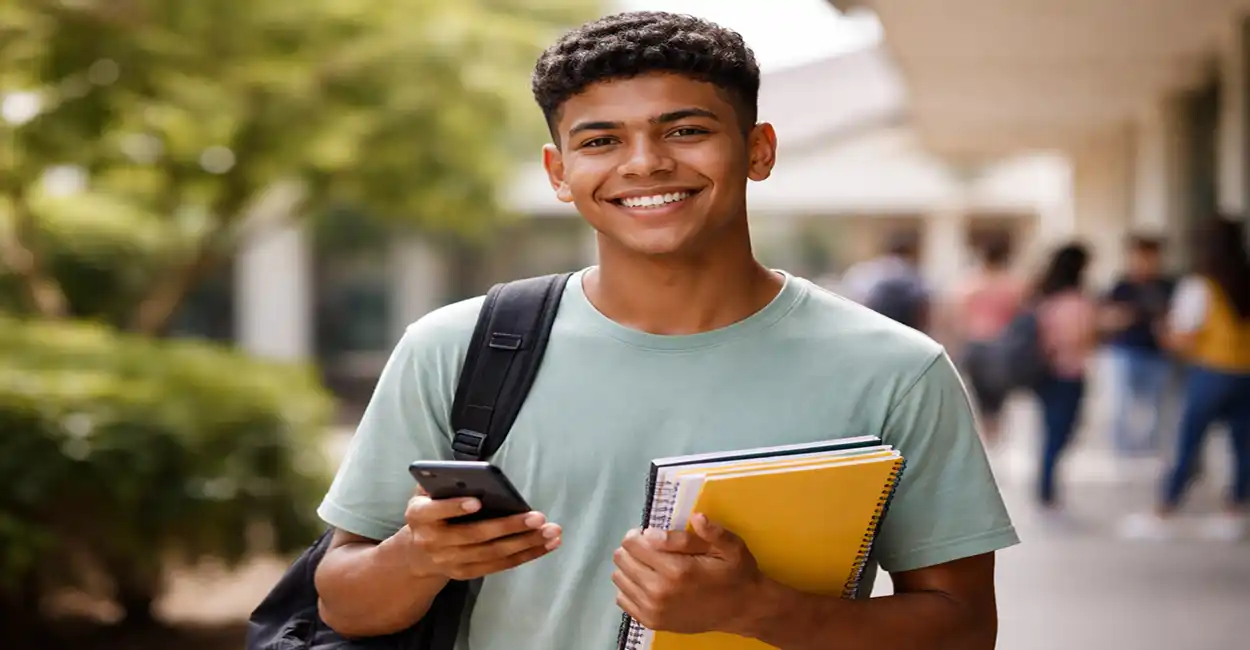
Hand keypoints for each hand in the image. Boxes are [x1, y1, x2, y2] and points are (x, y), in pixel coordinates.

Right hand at [402, 487, 561, 580]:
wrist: (417, 551)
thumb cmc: (431, 510)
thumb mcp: (425, 493)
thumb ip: (440, 481)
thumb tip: (465, 474)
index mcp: (419, 516)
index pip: (436, 512)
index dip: (455, 507)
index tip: (477, 501)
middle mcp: (432, 542)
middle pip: (474, 535)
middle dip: (508, 526)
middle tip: (537, 517)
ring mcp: (450, 561)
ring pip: (492, 553)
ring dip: (526, 543)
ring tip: (551, 531)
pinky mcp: (466, 573)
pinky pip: (500, 565)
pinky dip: (526, 555)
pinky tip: (546, 544)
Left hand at [612, 513, 764, 635]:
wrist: (742, 610)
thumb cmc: (735, 574)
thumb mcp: (730, 547)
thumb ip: (711, 532)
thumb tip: (695, 517)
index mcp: (677, 569)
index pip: (632, 543)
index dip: (638, 534)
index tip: (649, 535)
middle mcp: (659, 591)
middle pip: (622, 559)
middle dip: (633, 549)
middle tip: (650, 549)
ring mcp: (653, 609)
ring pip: (618, 577)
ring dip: (630, 567)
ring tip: (650, 566)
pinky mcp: (651, 621)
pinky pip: (622, 599)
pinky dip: (630, 588)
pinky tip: (647, 583)